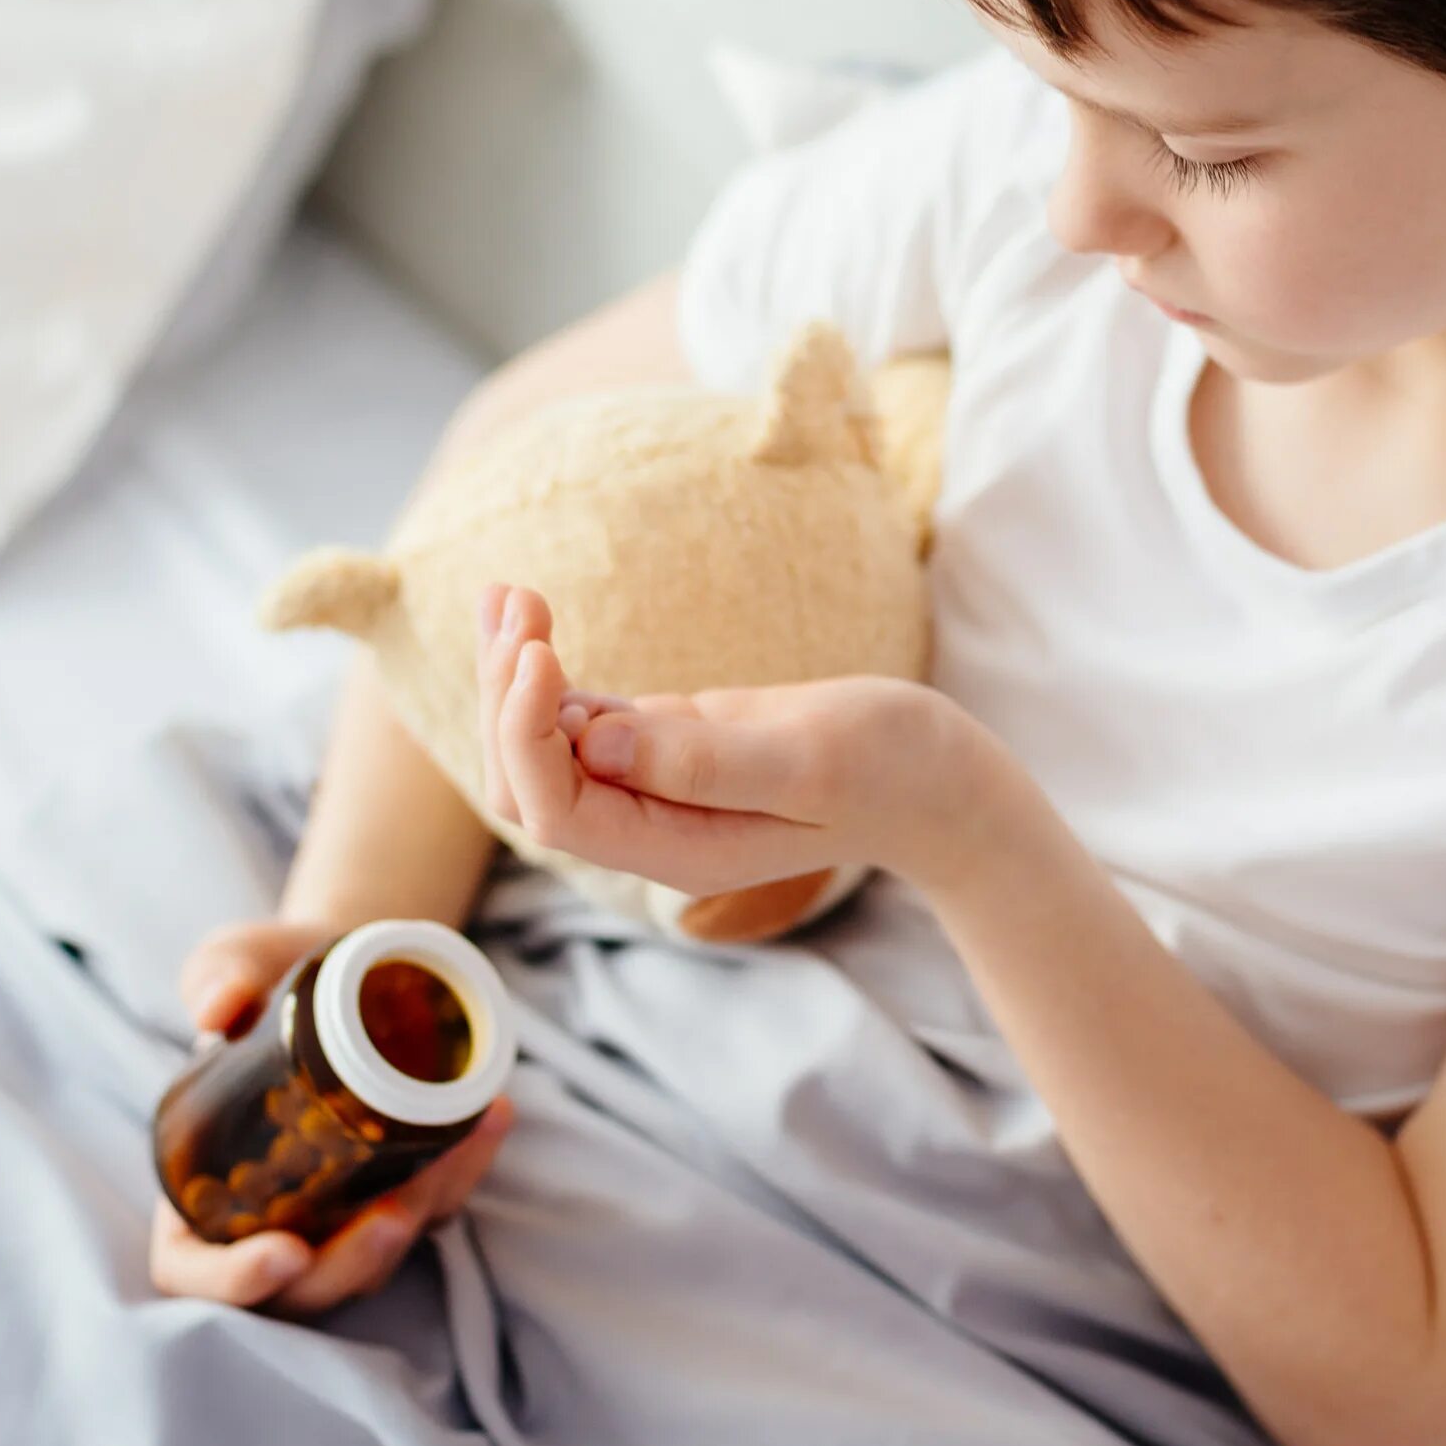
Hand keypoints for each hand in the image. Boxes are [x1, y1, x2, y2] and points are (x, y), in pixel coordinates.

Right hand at [146, 916, 515, 1313]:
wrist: (338, 961)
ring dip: (424, 1213)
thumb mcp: (232, 961)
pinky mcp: (395, 1188)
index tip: (283, 1252)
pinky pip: (432, 1207)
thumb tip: (216, 1009)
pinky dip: (464, 1170)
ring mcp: (335, 1212)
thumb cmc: (267, 971)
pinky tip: (492, 1115)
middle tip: (397, 1211)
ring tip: (460, 1140)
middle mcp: (266, 1216)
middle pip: (302, 1288)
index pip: (195, 1272)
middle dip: (353, 1261)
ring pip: (377, 1257)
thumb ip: (217, 977)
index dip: (233, 1281)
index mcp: (199, 1188)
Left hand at [476, 580, 1041, 902]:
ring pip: (542, 744)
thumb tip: (594, 744)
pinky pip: (579, 715)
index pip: (558, 812)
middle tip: (521, 606)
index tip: (541, 653)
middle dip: (507, 697)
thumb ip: (706, 762)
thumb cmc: (891, 769)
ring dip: (513, 672)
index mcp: (677, 850)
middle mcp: (651, 827)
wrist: (938, 779)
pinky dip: (543, 666)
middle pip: (528, 783)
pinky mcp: (667, 745)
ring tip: (509, 596)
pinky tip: (526, 609)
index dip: (526, 735)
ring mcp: (654, 786)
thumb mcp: (810, 760)